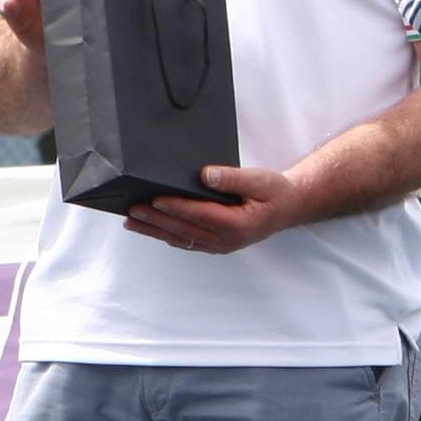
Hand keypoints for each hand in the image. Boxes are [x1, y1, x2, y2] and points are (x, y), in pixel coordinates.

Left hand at [125, 164, 300, 255]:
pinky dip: (167, 236)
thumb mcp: (260, 180)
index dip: (176, 207)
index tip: (155, 199)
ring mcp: (220, 246)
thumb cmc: (274, 193)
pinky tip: (152, 229)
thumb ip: (232, 178)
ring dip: (155, 230)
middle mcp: (226, 240)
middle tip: (133, 210)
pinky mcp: (216, 245)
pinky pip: (187, 242)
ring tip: (132, 222)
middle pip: (184, 229)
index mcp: (237, 224)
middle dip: (156, 219)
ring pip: (181, 239)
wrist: (287, 208)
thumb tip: (206, 175)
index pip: (199, 215)